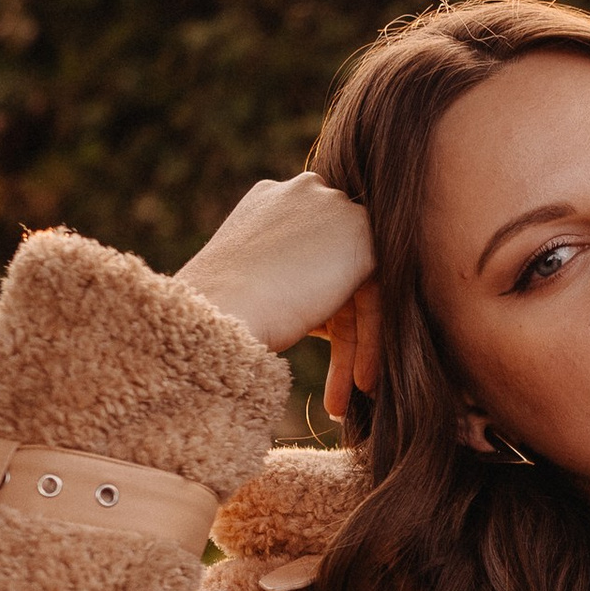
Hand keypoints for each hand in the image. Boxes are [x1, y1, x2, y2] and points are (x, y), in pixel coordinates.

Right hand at [177, 175, 379, 418]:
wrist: (213, 315)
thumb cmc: (217, 315)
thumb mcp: (252, 282)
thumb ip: (290, 278)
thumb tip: (328, 315)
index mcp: (272, 198)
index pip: (313, 252)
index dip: (321, 307)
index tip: (314, 349)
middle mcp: (306, 190)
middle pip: (339, 270)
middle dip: (341, 331)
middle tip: (342, 381)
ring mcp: (334, 207)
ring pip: (358, 288)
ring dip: (355, 347)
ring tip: (344, 400)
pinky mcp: (361, 235)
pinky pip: (376, 296)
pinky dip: (371, 341)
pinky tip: (360, 383)